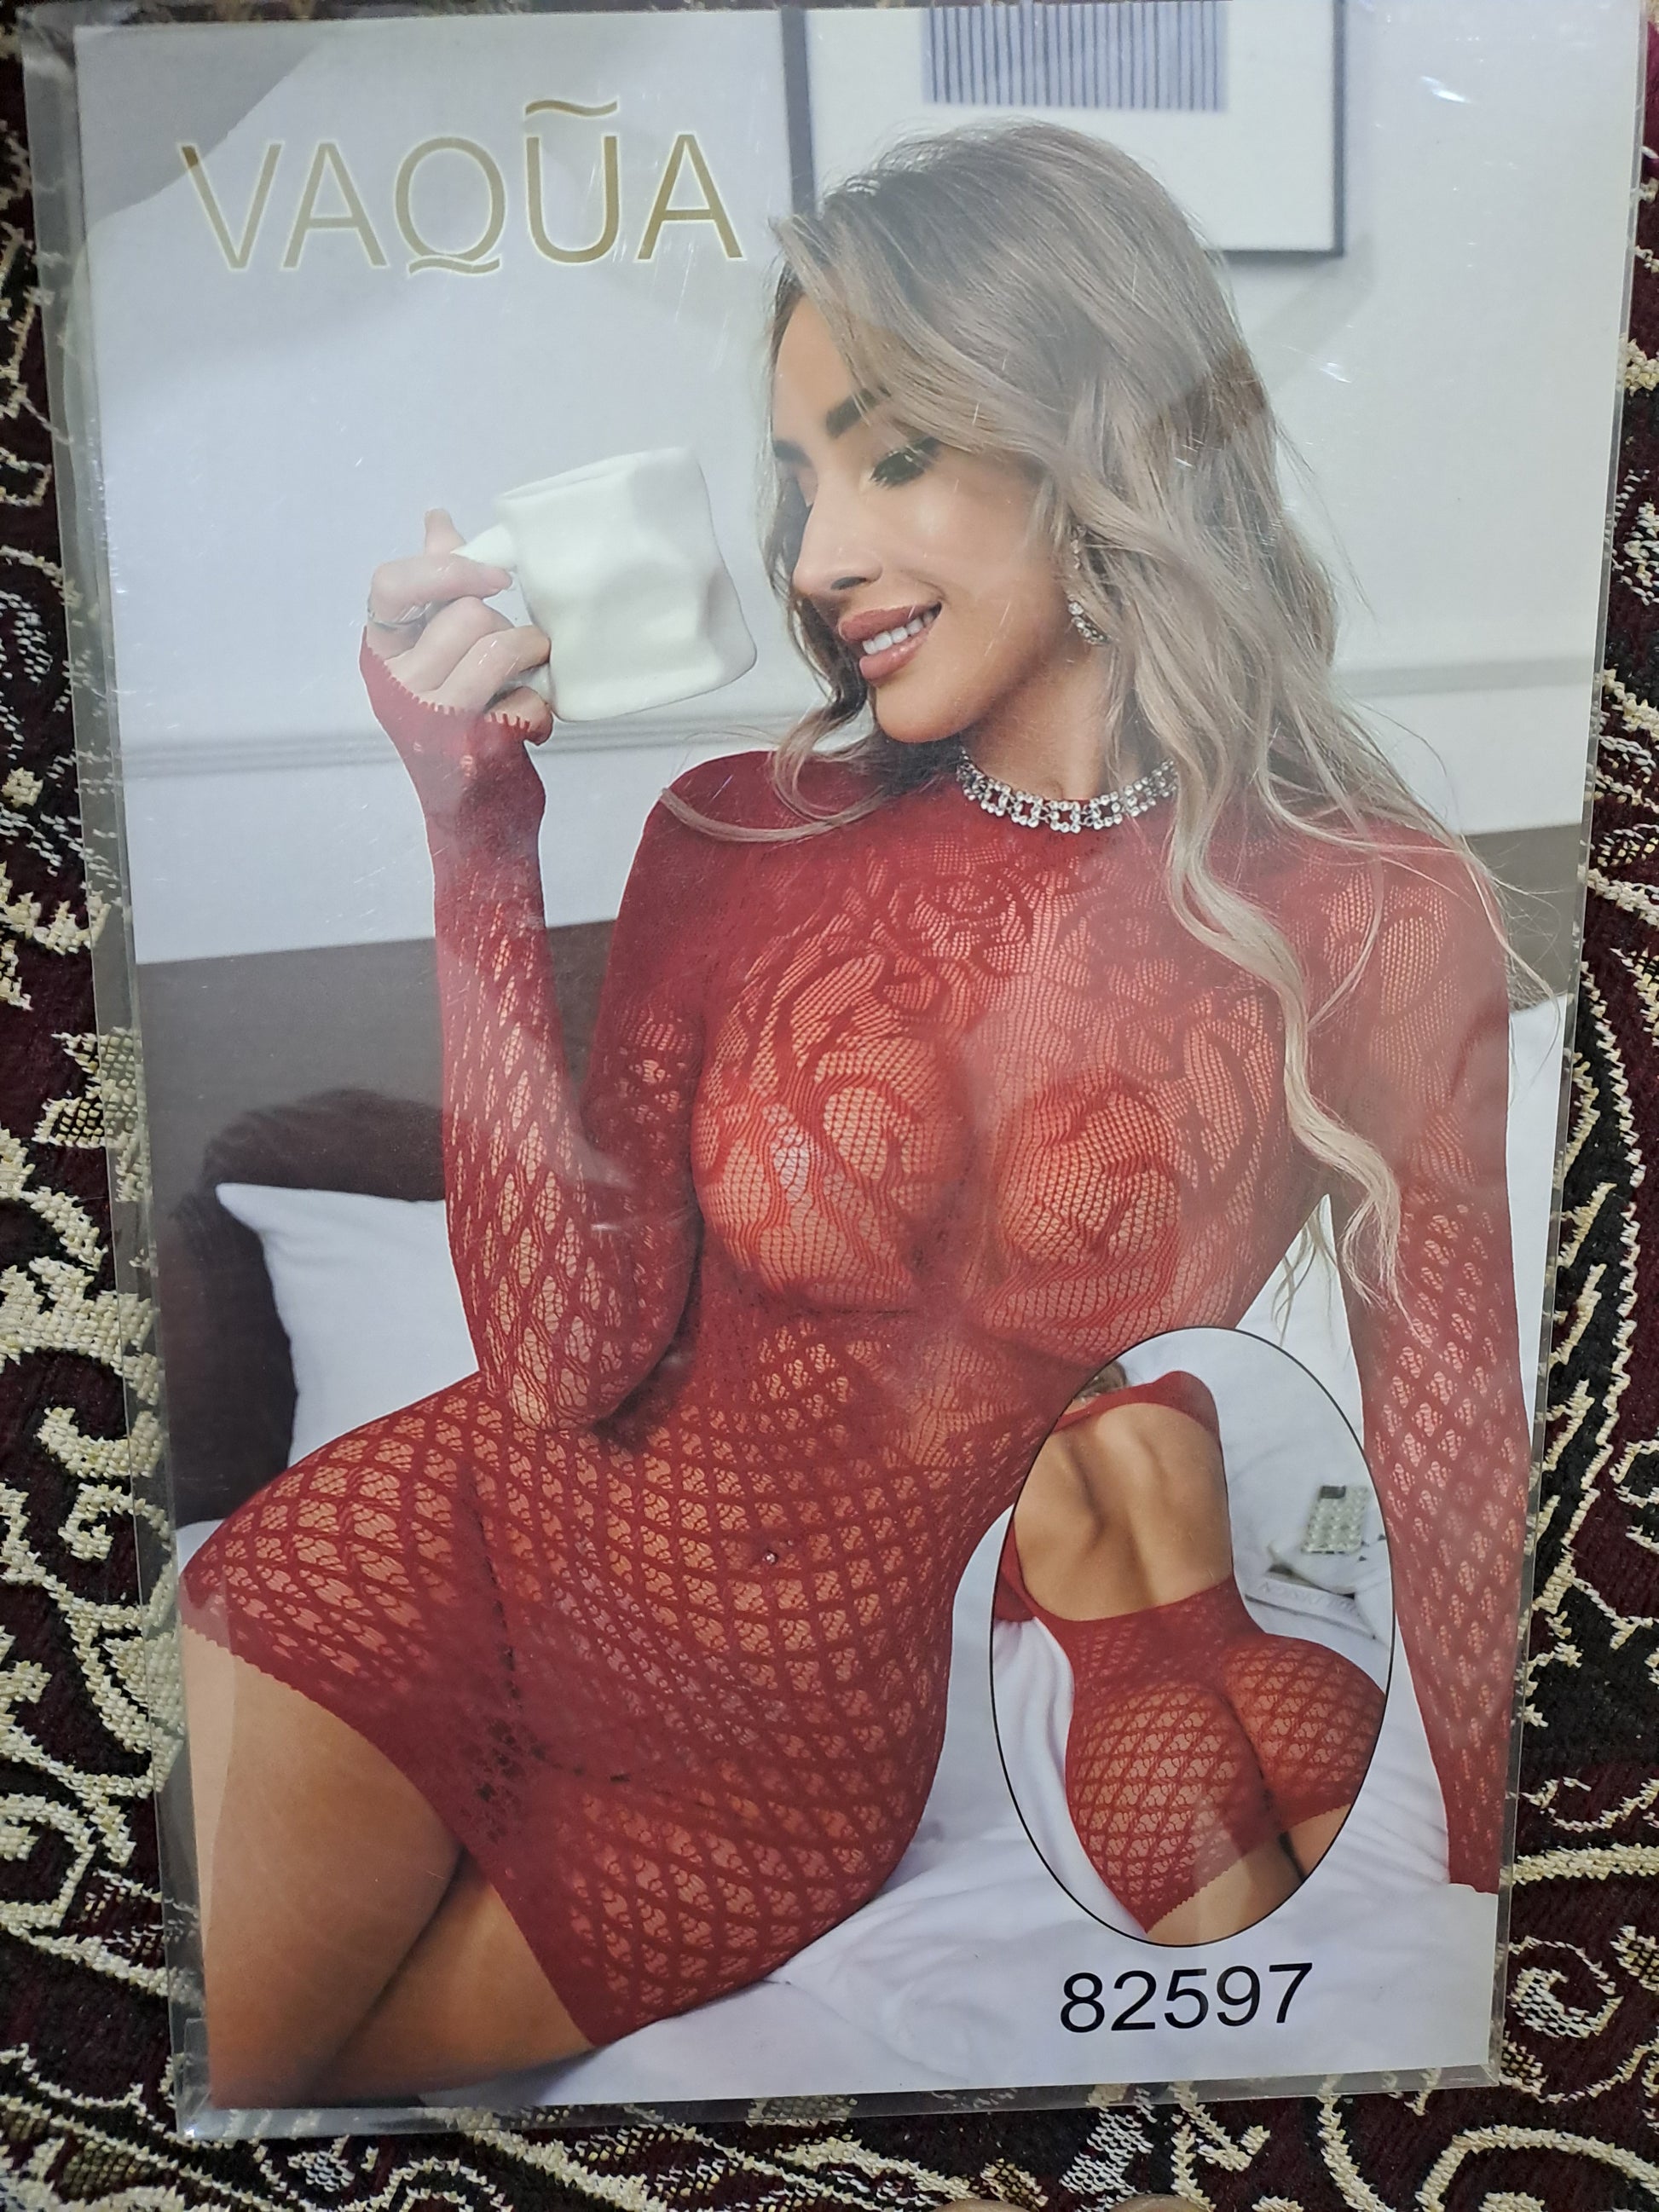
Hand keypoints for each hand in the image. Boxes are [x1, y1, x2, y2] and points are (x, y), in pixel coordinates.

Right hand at [366, 509, 553, 740]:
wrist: (470, 816)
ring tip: (526, 675)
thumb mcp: (430, 655)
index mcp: (380, 654)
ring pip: (499, 649)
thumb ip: (433, 587)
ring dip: (529, 656)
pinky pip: (528, 698)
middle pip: (467, 614)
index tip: (496, 578)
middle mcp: (395, 686)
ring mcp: (432, 720)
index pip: (392, 584)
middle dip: (504, 626)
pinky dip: (541, 707)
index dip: (448, 569)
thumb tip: (436, 520)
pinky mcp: (475, 749)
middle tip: (508, 655)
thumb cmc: (453, 722)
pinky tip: (526, 722)